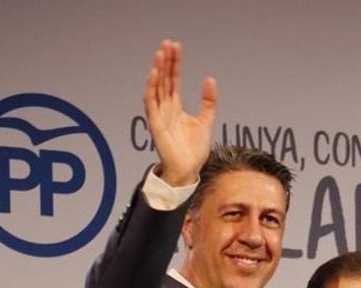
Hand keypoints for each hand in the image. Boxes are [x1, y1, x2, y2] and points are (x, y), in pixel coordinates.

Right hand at [143, 40, 216, 186]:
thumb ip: (208, 101)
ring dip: (157, 70)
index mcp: (176, 107)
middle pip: (164, 80)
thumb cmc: (193, 150)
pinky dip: (151, 88)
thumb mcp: (205, 121)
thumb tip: (209, 79)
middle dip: (165, 61)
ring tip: (160, 53)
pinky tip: (153, 74)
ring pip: (156, 87)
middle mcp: (165, 109)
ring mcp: (159, 116)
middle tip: (167, 43)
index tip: (176, 47)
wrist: (188, 171)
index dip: (175, 63)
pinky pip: (151, 103)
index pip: (173, 80)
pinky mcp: (156, 125)